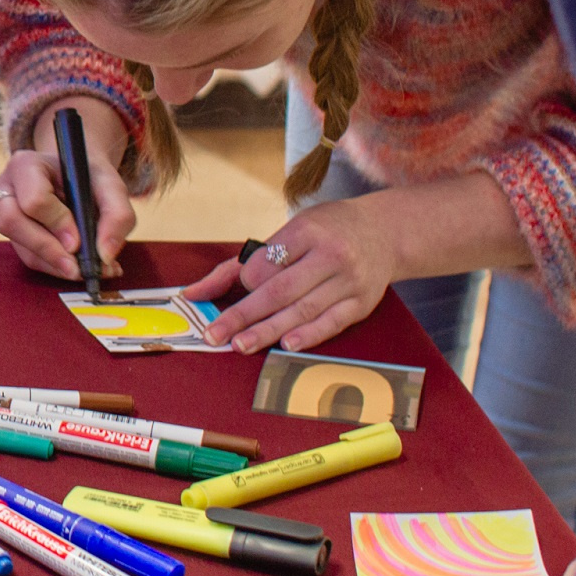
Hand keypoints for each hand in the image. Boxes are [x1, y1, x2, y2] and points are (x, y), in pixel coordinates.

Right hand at [0, 99, 135, 282]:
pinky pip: (29, 258)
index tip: (78, 241)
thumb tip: (105, 256)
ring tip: (88, 270)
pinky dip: (56, 268)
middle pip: (11, 222)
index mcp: (26, 165)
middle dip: (48, 249)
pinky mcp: (14, 235)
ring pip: (20, 246)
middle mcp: (6, 187)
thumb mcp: (112, 187)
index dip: (56, 223)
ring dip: (55, 264)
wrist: (80, 178)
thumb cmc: (90, 177)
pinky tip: (79, 267)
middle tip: (78, 267)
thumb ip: (117, 216)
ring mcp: (4, 212)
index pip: (33, 199)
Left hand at [183, 196, 396, 352]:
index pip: (268, 261)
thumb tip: (192, 293)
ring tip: (241, 345)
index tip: (239, 289)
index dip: (248, 280)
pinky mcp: (361, 303)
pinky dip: (308, 335)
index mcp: (307, 231)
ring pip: (303, 310)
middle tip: (216, 335)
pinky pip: (331, 323)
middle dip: (245, 315)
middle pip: (280, 290)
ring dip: (269, 330)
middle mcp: (331, 255)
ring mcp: (349, 281)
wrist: (384, 231)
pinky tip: (285, 345)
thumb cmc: (325, 230)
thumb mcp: (289, 231)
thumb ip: (241, 263)